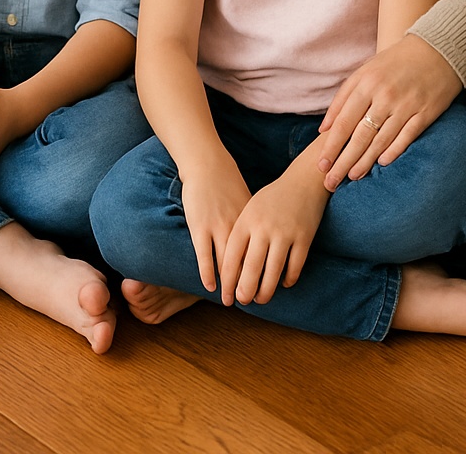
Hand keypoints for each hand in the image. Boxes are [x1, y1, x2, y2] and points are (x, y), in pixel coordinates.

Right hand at [179, 156, 252, 293]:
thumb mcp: (247, 200)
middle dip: (248, 285)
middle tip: (250, 302)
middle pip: (246, 262)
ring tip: (230, 300)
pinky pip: (204, 257)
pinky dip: (208, 274)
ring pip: (226, 264)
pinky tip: (210, 287)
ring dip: (228, 285)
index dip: (265, 272)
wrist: (206, 163)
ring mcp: (217, 227)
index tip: (267, 288)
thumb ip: (254, 221)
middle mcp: (237, 226)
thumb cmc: (227, 181)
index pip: (261, 253)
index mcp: (251, 220)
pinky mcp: (199, 227)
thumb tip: (264, 239)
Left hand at [219, 161, 329, 306]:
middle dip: (245, 290)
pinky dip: (288, 279)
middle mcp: (264, 227)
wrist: (302, 181)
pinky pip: (295, 267)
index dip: (228, 278)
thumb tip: (230, 268)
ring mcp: (285, 233)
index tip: (225, 294)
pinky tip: (283, 284)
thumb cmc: (271, 199)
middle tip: (242, 301)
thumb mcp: (251, 210)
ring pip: (273, 272)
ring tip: (261, 299)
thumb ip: (241, 235)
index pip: (232, 255)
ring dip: (266, 291)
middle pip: (251, 267)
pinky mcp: (304, 238)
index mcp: (247, 220)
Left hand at [316, 35, 461, 189]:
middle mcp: (385, 96)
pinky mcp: (425, 113)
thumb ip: (343, 97)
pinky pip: (406, 137)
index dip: (331, 146)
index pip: (344, 122)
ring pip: (381, 140)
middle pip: (360, 136)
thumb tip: (324, 128)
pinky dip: (393, 151)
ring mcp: (406, 105)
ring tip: (352, 177)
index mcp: (367, 83)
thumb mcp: (365, 71)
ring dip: (365, 161)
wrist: (436, 49)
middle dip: (343, 161)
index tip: (320, 165)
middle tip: (331, 182)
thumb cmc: (394, 62)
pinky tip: (382, 164)